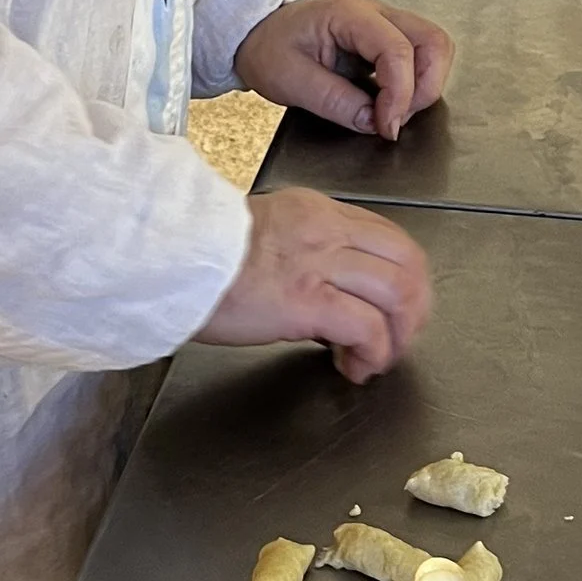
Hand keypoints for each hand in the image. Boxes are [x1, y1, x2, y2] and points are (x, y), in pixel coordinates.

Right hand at [196, 188, 432, 381]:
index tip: (393, 312)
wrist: (166, 259)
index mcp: (317, 212)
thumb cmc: (199, 256)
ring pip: (398, 293)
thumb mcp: (262, 234)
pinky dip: (373, 354)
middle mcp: (326, 231)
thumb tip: (328, 289)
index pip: (389, 238)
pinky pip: (367, 327)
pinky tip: (354, 368)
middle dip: (415, 308)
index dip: (404, 280)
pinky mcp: (306, 301)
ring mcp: (318, 264)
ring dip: (398, 337)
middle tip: (398, 339)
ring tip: (378, 360)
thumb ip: (302, 250)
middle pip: (408, 262)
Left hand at [234, 0, 454, 141]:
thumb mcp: (290, 80)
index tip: (386, 126)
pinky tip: (390, 102)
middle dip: (424, 87)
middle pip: (432, 41)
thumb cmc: (267, 46)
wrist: (255, 31)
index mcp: (349, 14)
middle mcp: (375, 12)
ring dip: (424, 85)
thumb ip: (334, 101)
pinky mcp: (385, 38)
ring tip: (394, 112)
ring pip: (433, 47)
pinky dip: (415, 83)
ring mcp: (384, 22)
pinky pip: (419, 55)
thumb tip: (373, 121)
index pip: (397, 50)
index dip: (400, 94)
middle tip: (396, 119)